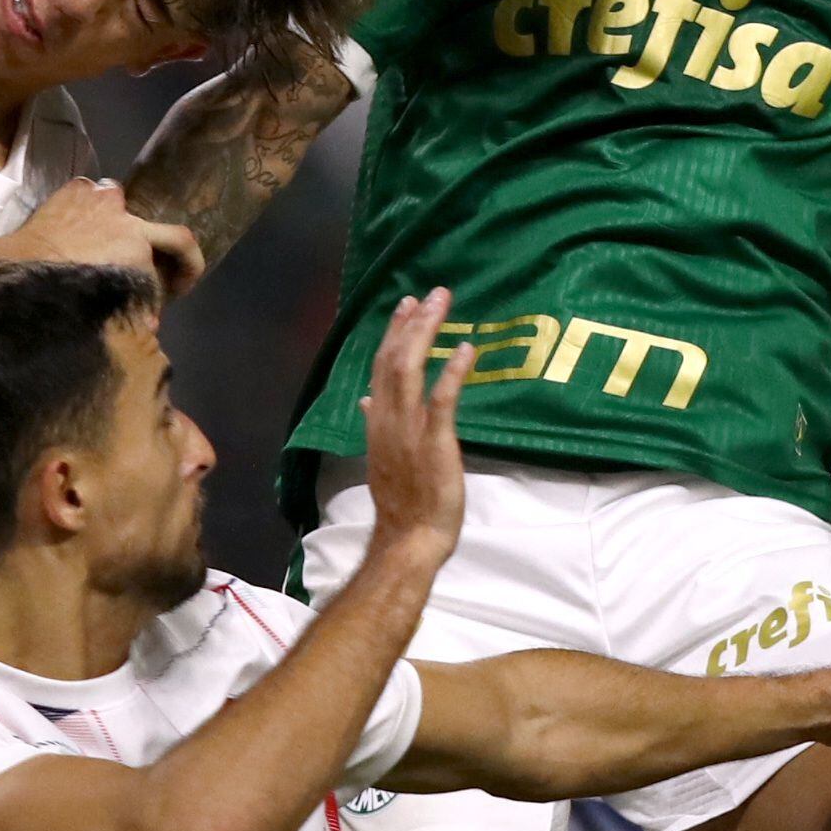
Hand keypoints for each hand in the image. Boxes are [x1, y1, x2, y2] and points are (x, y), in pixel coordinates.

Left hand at [13, 178, 206, 296]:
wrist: (18, 271)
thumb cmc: (67, 295)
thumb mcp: (109, 309)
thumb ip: (137, 312)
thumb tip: (151, 326)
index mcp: (138, 245)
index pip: (184, 246)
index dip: (190, 267)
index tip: (179, 287)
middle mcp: (125, 215)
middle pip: (160, 222)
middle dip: (167, 246)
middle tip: (153, 260)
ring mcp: (97, 197)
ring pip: (122, 203)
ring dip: (119, 221)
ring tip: (100, 240)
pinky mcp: (72, 190)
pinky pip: (88, 194)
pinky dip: (87, 208)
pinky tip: (73, 226)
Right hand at [361, 290, 470, 559]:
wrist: (410, 536)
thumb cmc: (404, 500)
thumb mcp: (383, 457)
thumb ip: (377, 424)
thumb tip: (366, 400)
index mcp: (378, 422)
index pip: (381, 368)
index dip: (393, 334)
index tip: (406, 306)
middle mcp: (389, 419)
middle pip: (394, 361)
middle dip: (411, 324)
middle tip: (429, 294)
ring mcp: (410, 430)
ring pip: (410, 371)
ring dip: (426, 334)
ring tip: (442, 306)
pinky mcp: (435, 443)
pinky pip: (441, 401)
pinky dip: (451, 373)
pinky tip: (465, 349)